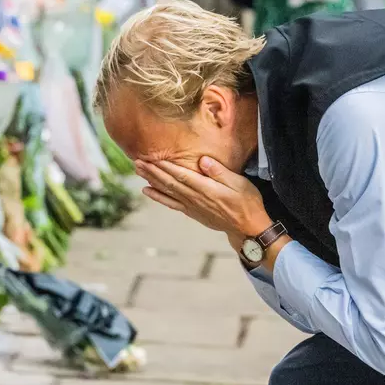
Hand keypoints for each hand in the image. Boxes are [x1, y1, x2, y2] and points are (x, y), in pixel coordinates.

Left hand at [135, 157, 272, 236]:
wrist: (247, 227)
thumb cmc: (247, 202)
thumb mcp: (239, 183)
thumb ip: (220, 172)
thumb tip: (203, 160)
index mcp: (207, 189)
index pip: (182, 175)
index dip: (165, 166)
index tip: (152, 156)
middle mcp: (196, 198)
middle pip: (169, 182)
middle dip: (153, 171)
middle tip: (137, 161)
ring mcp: (192, 206)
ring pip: (167, 191)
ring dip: (151, 180)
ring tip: (138, 170)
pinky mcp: (192, 212)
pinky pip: (171, 203)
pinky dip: (158, 196)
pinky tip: (147, 190)